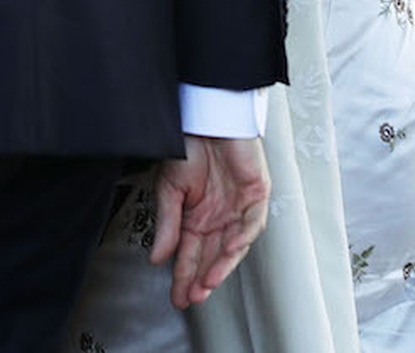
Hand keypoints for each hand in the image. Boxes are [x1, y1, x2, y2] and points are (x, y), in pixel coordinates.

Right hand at [149, 133, 270, 309]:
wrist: (207, 116)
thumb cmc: (189, 145)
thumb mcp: (170, 188)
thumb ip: (167, 224)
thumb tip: (157, 257)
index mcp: (196, 216)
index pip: (190, 253)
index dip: (183, 275)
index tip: (177, 296)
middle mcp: (218, 216)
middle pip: (211, 255)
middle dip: (201, 278)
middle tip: (191, 297)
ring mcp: (239, 208)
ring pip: (233, 246)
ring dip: (220, 266)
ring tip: (207, 283)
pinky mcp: (256, 195)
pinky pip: (252, 224)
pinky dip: (241, 239)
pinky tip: (228, 252)